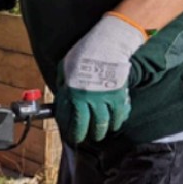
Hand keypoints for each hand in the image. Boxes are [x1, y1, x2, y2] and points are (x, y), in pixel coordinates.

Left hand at [56, 14, 144, 143]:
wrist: (106, 44)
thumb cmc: (83, 53)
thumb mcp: (65, 68)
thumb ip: (63, 83)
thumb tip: (62, 93)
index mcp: (72, 93)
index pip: (68, 118)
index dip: (68, 128)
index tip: (68, 132)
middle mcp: (87, 100)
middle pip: (86, 126)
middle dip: (83, 135)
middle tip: (82, 139)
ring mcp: (105, 99)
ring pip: (104, 123)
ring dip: (101, 131)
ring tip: (100, 134)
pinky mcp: (119, 95)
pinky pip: (120, 114)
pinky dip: (118, 120)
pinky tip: (116, 123)